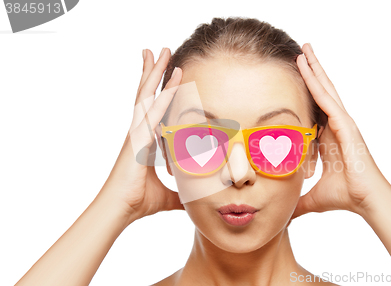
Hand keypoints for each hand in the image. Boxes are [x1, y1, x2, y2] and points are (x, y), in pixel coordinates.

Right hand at [98, 48, 183, 223]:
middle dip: (154, 72)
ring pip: (146, 96)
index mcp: (145, 140)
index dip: (159, 89)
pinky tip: (171, 80)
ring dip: (155, 73)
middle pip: (146, 94)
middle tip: (160, 50)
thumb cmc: (138, 202)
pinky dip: (163, 95)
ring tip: (160, 51)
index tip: (168, 73)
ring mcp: (136, 132)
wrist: (119, 211)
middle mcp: (139, 131)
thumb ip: (181, 193)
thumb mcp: (168, 195)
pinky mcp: (137, 139)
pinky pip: (152, 112)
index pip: (153, 107)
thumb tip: (195, 199)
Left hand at [291, 43, 390, 218]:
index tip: (293, 80)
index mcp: (329, 138)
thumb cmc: (346, 196)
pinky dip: (316, 82)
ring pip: (325, 90)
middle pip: (321, 93)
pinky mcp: (345, 125)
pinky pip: (327, 99)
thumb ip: (298, 201)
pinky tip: (307, 67)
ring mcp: (342, 123)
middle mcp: (336, 126)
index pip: (314, 109)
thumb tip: (285, 214)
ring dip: (314, 69)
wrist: (366, 200)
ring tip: (304, 49)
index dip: (305, 93)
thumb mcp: (313, 197)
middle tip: (301, 52)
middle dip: (312, 72)